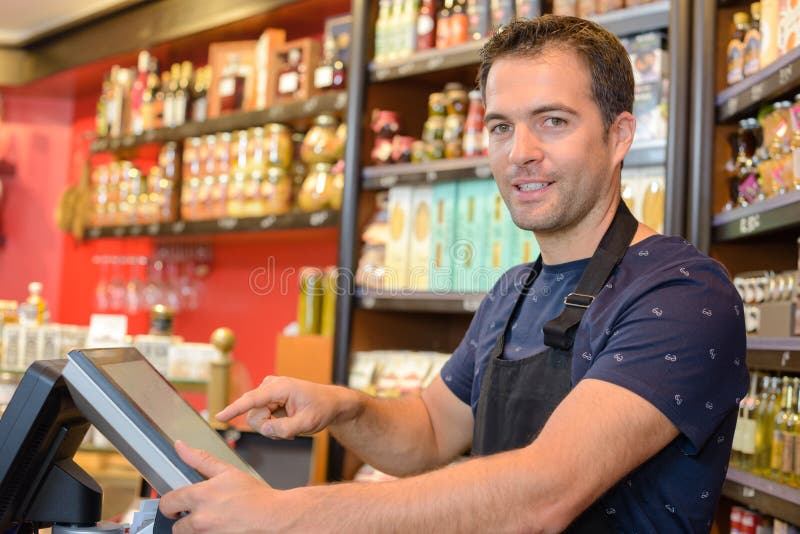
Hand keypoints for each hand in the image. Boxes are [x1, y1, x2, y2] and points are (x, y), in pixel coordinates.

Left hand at [159, 441, 274, 532]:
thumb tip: (180, 447)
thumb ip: (200, 460)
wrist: (274, 518)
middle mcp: (200, 520)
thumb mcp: (228, 472)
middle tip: (202, 514)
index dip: (171, 503)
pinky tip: (222, 528)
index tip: (177, 505)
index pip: (167, 502)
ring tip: (215, 522)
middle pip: (175, 526)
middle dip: (185, 520)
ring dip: (197, 531)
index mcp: (200, 496)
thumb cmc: (256, 497)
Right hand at [216, 376, 355, 438]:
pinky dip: (272, 424)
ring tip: (290, 426)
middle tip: (289, 431)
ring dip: (271, 427)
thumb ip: (285, 429)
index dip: (234, 409)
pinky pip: (261, 416)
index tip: (219, 416)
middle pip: (253, 416)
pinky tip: (287, 422)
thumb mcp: (308, 423)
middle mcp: (270, 385)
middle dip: (267, 428)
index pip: (252, 400)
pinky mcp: (267, 396)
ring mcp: (268, 390)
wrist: (329, 402)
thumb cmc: (321, 409)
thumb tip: (266, 429)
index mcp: (281, 388)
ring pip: (256, 418)